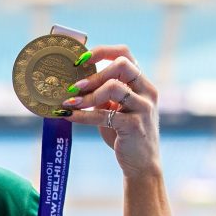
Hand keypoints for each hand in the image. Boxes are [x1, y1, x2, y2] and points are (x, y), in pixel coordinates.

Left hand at [59, 45, 160, 177]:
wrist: (141, 163)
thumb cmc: (123, 133)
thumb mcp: (114, 108)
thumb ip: (101, 93)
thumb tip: (72, 81)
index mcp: (141, 82)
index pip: (125, 54)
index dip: (101, 51)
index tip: (80, 59)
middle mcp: (147, 91)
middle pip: (122, 65)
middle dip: (94, 74)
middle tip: (74, 87)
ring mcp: (143, 107)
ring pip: (114, 87)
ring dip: (88, 95)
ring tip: (70, 102)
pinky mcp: (134, 126)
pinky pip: (104, 115)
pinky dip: (82, 115)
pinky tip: (68, 115)